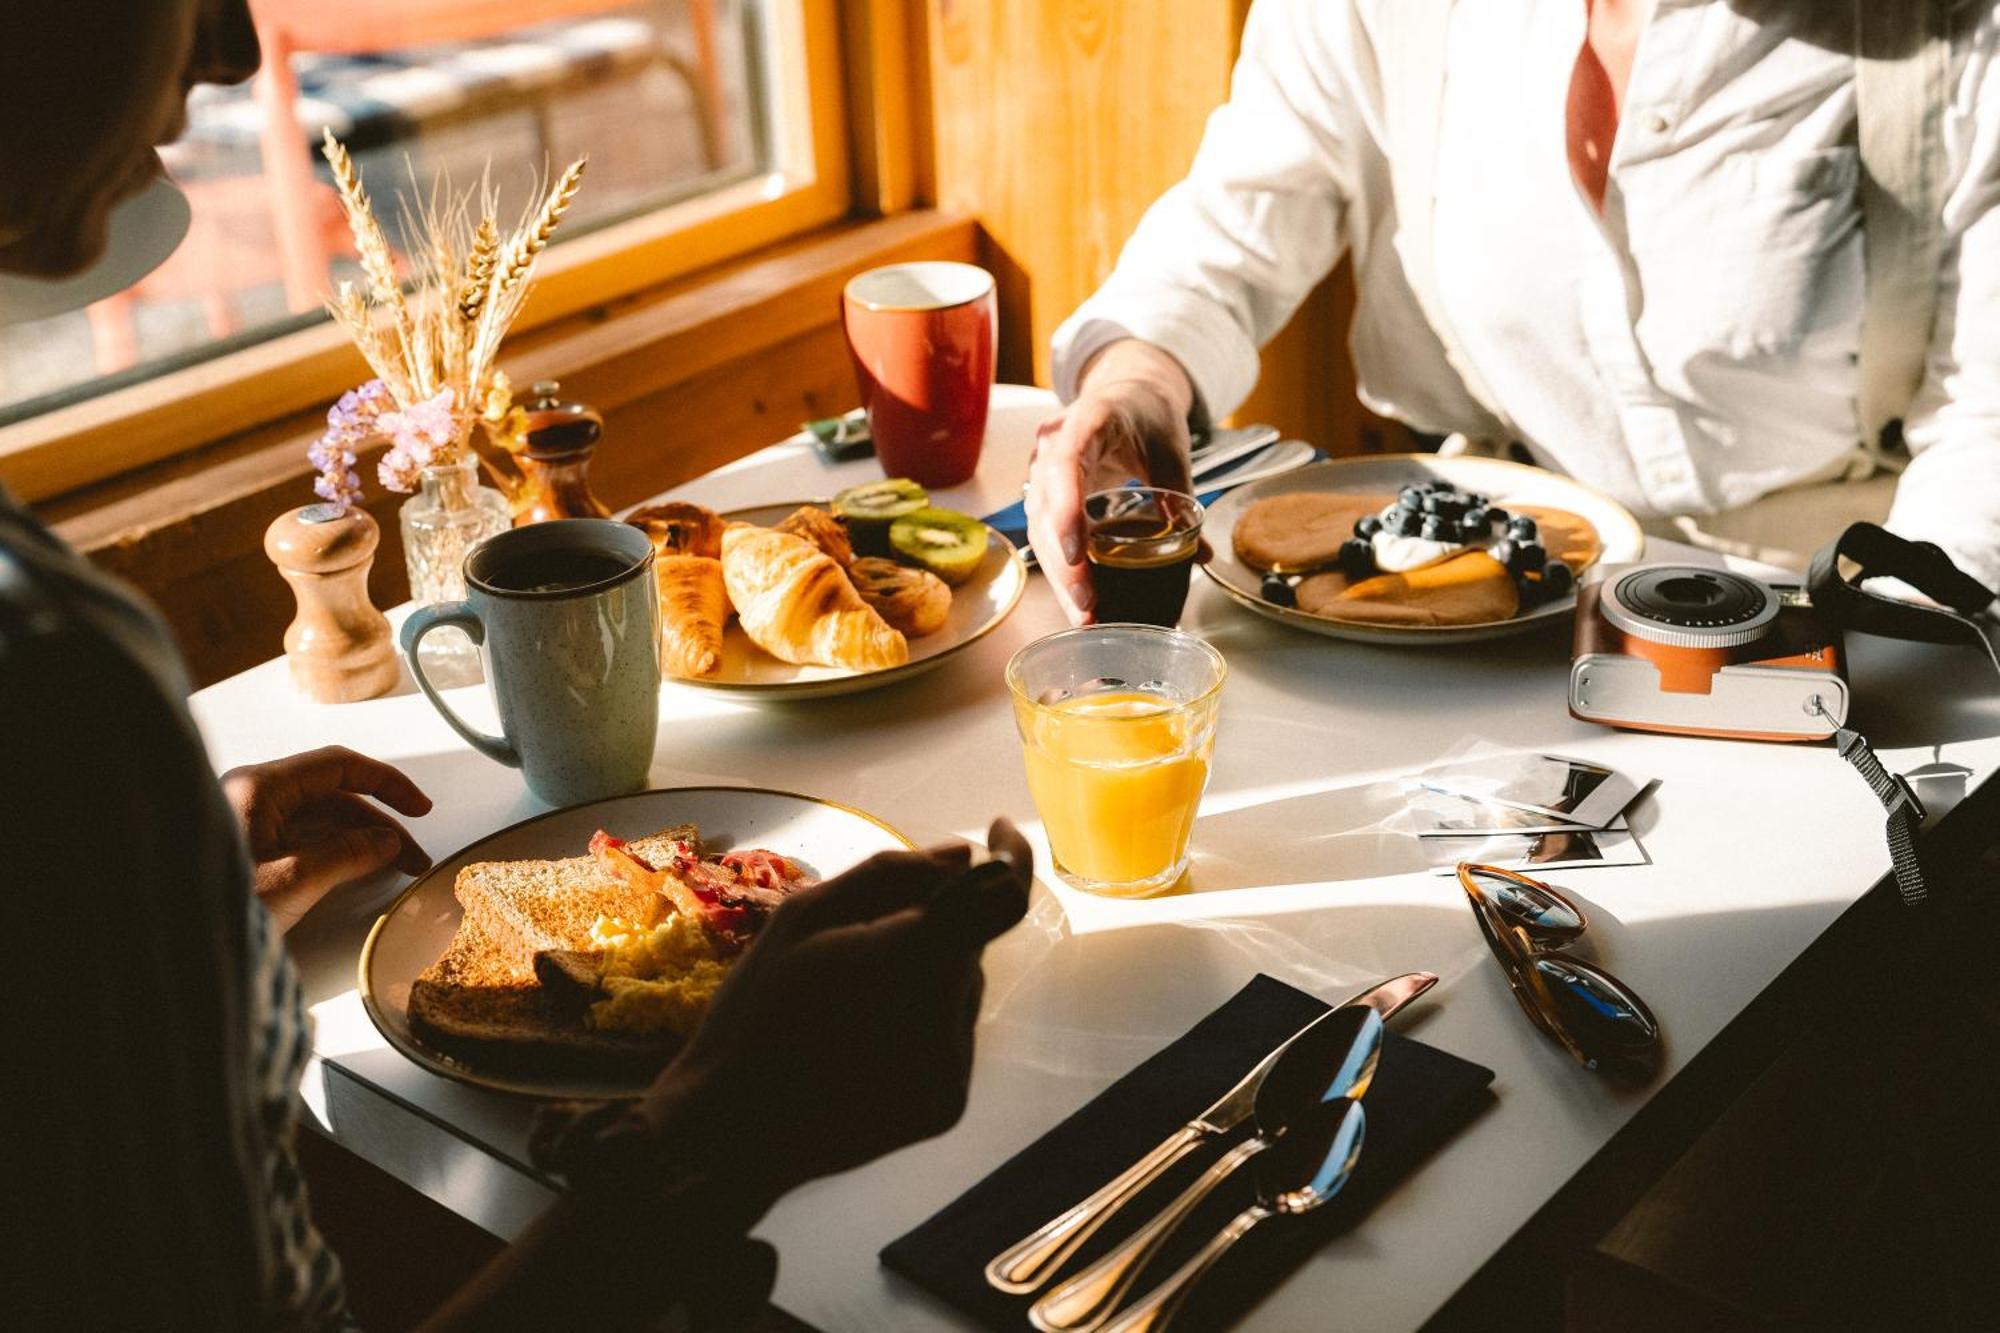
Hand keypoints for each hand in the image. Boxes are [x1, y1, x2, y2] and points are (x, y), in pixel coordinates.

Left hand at [222, 745, 432, 930]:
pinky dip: (336, 853)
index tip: (419, 807)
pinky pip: (302, 841)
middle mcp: (253, 798)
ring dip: (361, 842)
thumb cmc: (211, 904)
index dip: (386, 784)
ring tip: (396, 869)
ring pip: (320, 821)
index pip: (338, 767)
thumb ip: (347, 854)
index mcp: (260, 788)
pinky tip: (358, 872)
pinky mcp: (247, 852)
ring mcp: (249, 825)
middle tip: (413, 856)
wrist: (161, 942)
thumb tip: (385, 842)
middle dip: (379, 825)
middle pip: (333, 797)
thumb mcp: (293, 879)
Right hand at [641, 819, 1033, 1214]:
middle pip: (967, 944)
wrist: (735, 1132)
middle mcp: (949, 1013)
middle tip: (858, 946)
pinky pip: (952, 1039)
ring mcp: (954, 1066)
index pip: (1002, 898)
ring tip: (848, 1006)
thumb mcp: (803, 918)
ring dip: (924, 978)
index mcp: (911, 957)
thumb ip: (890, 875)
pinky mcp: (949, 1104)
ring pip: (960, 990)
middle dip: (931, 929)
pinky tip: (862, 1045)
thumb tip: (961, 856)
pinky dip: (921, 1026)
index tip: (997, 834)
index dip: (1012, 857)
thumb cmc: (756, 1012)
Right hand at [1028, 340, 1195, 623]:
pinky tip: (1080, 599)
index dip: (1067, 509)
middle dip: (1064, 564)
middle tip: (1089, 606)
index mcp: (1089, 420)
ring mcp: (1044, 468)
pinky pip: (1046, 532)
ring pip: (1040, 528)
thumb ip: (1181, 498)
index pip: (1066, 462)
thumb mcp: (1172, 449)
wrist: (1127, 391)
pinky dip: (1062, 567)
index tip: (1078, 552)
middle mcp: (1054, 444)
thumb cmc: (1148, 415)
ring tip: (1085, 616)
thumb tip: (1201, 554)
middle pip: (1046, 509)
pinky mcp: (1046, 491)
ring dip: (1060, 576)